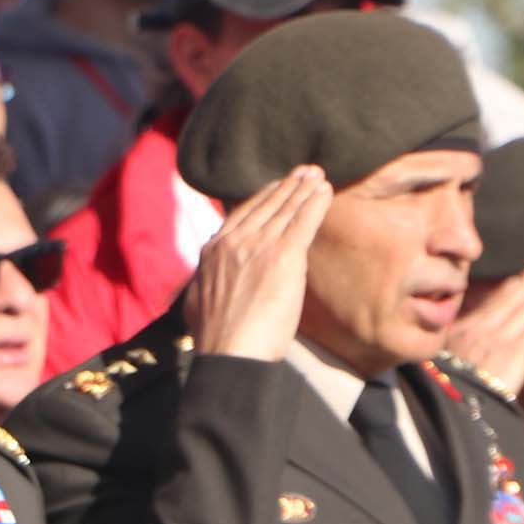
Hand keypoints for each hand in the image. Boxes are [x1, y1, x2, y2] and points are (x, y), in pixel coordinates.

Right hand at [182, 166, 329, 362]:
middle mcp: (234, 241)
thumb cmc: (216, 339)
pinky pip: (303, 221)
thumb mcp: (197, 302)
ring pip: (285, 209)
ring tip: (317, 175)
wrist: (230, 352)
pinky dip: (315, 203)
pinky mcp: (283, 255)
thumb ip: (204, 283)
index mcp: (213, 251)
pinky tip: (325, 191)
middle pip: (266, 206)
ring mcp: (258, 245)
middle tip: (303, 172)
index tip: (275, 187)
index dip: (262, 198)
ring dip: (304, 189)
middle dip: (287, 186)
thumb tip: (200, 283)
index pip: (242, 215)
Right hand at [443, 261, 523, 398]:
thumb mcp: (439, 368)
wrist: (449, 412)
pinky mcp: (513, 355)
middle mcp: (477, 333)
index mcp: (458, 336)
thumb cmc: (443, 396)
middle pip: (507, 303)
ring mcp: (496, 342)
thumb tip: (457, 351)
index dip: (505, 293)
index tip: (517, 281)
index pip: (487, 309)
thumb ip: (453, 354)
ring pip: (523, 311)